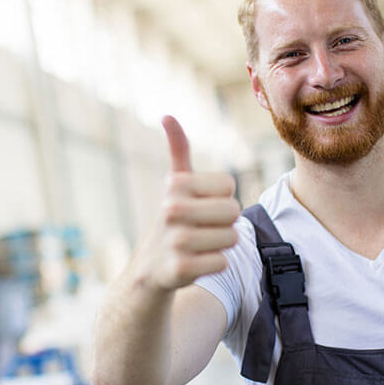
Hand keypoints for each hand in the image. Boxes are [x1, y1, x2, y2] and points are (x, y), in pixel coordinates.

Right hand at [139, 116, 239, 290]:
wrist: (149, 267)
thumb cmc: (172, 219)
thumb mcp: (174, 183)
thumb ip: (178, 150)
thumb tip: (167, 115)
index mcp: (176, 185)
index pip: (230, 187)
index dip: (222, 198)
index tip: (202, 206)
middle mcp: (173, 210)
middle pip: (234, 212)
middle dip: (225, 223)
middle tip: (204, 228)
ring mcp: (175, 241)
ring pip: (232, 238)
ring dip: (221, 245)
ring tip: (200, 245)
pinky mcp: (180, 269)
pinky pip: (223, 262)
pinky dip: (215, 264)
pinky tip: (196, 262)